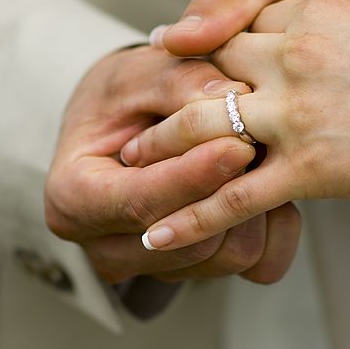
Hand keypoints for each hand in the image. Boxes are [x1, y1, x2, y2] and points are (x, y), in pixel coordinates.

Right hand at [44, 45, 300, 282]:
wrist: (128, 127)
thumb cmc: (123, 99)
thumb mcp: (136, 74)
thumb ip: (177, 80)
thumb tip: (231, 94)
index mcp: (74, 200)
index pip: (140, 202)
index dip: (194, 176)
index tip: (240, 143)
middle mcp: (110, 249)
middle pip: (192, 241)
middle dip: (234, 189)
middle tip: (265, 138)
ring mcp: (157, 269)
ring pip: (232, 255)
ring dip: (260, 204)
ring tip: (264, 154)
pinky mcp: (201, 274)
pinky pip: (259, 266)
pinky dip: (275, 227)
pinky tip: (269, 185)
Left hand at [122, 0, 349, 250]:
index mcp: (319, 16)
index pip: (244, 25)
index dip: (214, 44)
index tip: (188, 56)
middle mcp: (294, 56)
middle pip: (209, 66)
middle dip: (170, 85)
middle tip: (136, 104)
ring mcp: (295, 112)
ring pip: (201, 127)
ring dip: (158, 145)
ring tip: (128, 161)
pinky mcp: (306, 167)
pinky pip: (231, 196)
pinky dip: (188, 218)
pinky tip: (155, 234)